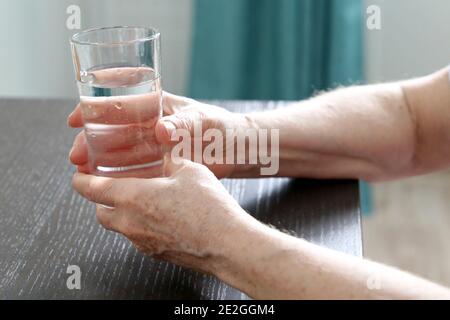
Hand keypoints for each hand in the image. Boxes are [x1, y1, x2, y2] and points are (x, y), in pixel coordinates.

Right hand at [68, 92, 254, 177]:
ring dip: (99, 160)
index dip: (93, 107)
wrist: (237, 151)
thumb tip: (161, 130)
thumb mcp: (204, 121)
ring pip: (118, 151)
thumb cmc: (221, 128)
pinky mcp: (159, 165)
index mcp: (156, 105)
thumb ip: (184, 123)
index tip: (75, 120)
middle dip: (90, 141)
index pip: (119, 100)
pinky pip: (134, 170)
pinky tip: (106, 184)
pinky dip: (119, 175)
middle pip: (111, 130)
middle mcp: (149, 125)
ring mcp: (152, 146)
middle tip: (76, 157)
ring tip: (83, 172)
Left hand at [71, 157, 259, 272]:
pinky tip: (162, 217)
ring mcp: (142, 242)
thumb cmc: (208, 207)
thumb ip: (171, 160)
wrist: (226, 244)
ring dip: (122, 214)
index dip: (81, 180)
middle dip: (101, 200)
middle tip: (111, 187)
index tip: (78, 175)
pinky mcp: (157, 253)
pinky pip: (138, 238)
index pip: (91, 189)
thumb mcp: (189, 170)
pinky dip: (140, 226)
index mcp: (132, 197)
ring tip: (141, 200)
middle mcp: (130, 223)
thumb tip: (166, 154)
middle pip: (100, 212)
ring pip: (119, 227)